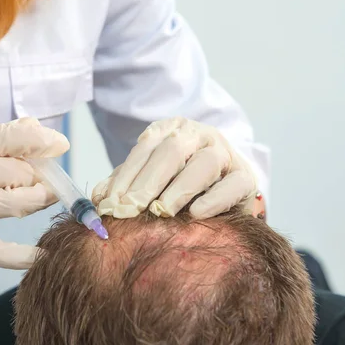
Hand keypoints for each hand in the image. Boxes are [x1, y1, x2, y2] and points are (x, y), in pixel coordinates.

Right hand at [0, 115, 68, 279]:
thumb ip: (3, 135)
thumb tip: (51, 141)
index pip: (4, 139)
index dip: (37, 142)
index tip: (60, 145)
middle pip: (13, 174)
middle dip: (38, 173)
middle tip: (44, 173)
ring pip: (9, 206)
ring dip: (36, 200)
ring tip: (45, 194)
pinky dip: (15, 256)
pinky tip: (39, 255)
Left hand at [92, 117, 256, 218]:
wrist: (225, 189)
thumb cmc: (179, 185)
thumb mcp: (149, 179)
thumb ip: (125, 185)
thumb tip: (99, 198)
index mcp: (171, 130)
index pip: (144, 149)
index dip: (125, 176)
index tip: (110, 203)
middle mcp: (198, 135)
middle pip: (171, 152)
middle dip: (147, 183)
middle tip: (129, 209)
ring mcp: (224, 152)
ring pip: (203, 164)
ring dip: (179, 189)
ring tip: (161, 211)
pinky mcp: (245, 176)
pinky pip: (232, 185)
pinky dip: (214, 199)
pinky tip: (196, 213)